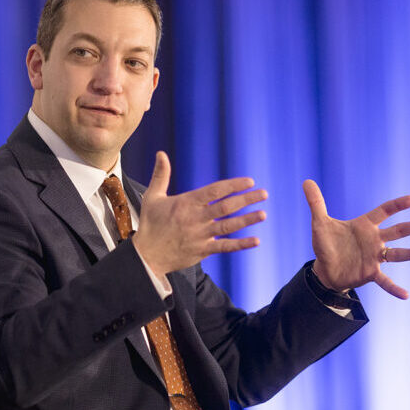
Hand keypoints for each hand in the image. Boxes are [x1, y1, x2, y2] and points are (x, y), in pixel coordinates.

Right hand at [133, 151, 267, 275]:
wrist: (146, 255)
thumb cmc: (150, 224)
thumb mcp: (152, 197)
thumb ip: (160, 175)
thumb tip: (161, 153)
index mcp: (186, 203)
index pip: (214, 191)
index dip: (233, 185)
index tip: (249, 181)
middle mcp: (195, 219)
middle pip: (226, 207)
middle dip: (246, 199)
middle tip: (263, 193)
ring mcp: (200, 236)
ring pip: (228, 226)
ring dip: (247, 220)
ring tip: (263, 214)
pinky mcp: (202, 251)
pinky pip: (225, 247)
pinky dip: (241, 244)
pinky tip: (256, 241)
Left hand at [302, 180, 409, 298]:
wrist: (325, 269)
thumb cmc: (327, 244)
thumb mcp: (320, 223)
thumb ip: (316, 202)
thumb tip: (306, 181)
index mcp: (365, 225)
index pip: (384, 211)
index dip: (397, 205)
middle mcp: (374, 240)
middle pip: (398, 231)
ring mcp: (374, 257)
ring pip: (398, 254)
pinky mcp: (370, 272)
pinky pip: (384, 281)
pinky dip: (394, 288)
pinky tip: (406, 295)